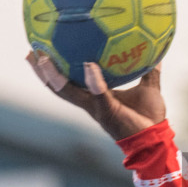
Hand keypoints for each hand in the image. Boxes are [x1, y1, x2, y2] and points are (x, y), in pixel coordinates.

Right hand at [25, 52, 164, 140]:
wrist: (156, 138)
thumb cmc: (149, 116)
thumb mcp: (148, 87)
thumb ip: (149, 70)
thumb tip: (154, 48)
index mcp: (95, 97)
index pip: (68, 81)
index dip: (52, 69)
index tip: (40, 52)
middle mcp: (90, 103)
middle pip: (58, 87)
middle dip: (42, 72)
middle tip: (31, 53)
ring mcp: (96, 108)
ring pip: (68, 92)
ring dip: (54, 75)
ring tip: (44, 59)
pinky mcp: (107, 112)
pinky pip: (98, 94)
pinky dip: (93, 81)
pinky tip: (89, 65)